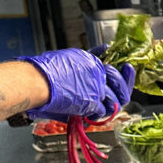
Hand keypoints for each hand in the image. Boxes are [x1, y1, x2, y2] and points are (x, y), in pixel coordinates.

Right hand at [18, 48, 133, 120]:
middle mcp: (96, 71)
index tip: (126, 69)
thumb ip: (87, 56)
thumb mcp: (68, 56)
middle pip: (118, 81)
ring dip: (110, 104)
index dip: (120, 72)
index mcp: (90, 59)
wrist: (37, 81)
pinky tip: (91, 112)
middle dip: (123, 88)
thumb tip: (104, 48)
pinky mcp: (91, 101)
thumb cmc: (44, 71)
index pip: (111, 65)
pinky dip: (97, 114)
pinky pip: (102, 111)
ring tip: (103, 107)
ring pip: (114, 98)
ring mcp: (95, 86)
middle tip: (122, 94)